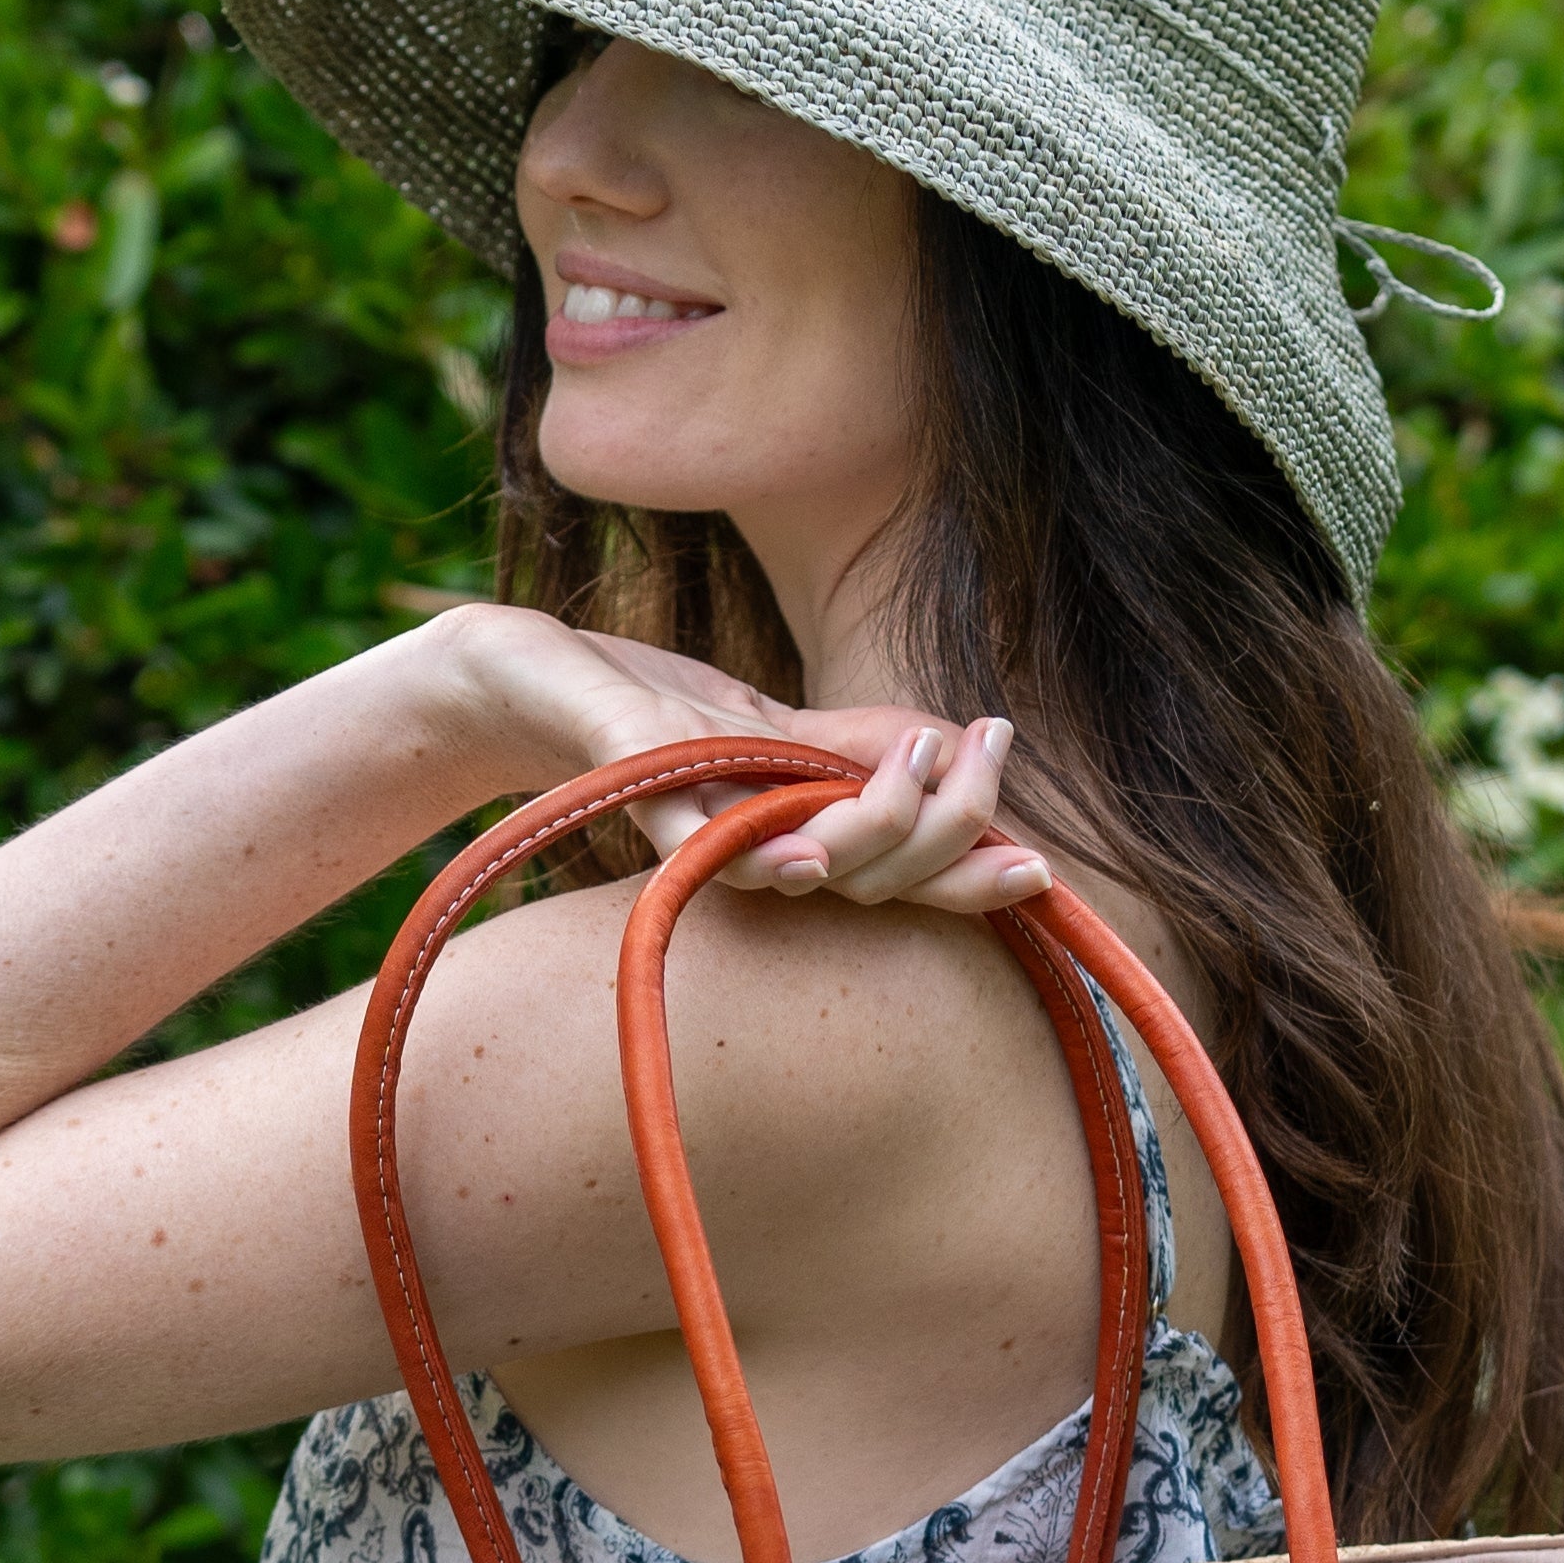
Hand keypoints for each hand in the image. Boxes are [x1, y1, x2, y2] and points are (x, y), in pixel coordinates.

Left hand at [434, 608, 1053, 918]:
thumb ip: (866, 747)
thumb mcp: (783, 727)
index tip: (1038, 862)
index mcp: (803, 842)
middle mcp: (753, 854)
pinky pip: (687, 828)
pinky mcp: (633, 783)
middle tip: (967, 751)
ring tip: (911, 760)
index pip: (909, 878)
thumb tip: (977, 745)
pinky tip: (792, 850)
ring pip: (801, 863)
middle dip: (940, 825)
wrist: (525, 684)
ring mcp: (696, 826)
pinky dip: (735, 841)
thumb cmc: (658, 718)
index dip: (975, 878)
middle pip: (874, 876)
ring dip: (867, 829)